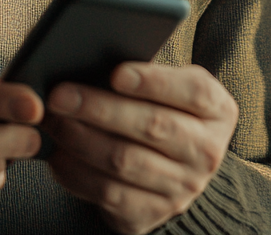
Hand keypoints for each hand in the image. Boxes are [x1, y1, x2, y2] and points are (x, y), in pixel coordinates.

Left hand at [43, 63, 237, 234]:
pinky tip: (57, 154)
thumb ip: (147, 73)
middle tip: (59, 95)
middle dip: (99, 108)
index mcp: (218, 111)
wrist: (174, 166)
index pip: (193, 93)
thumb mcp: (172, 86)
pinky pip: (110, 194)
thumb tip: (93, 59)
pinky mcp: (153, 213)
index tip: (116, 73)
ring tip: (53, 121)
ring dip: (81, 139)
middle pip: (152, 126)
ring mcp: (183, 187)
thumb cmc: (164, 108)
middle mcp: (207, 152)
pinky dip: (78, 172)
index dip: (154, 82)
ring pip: (125, 161)